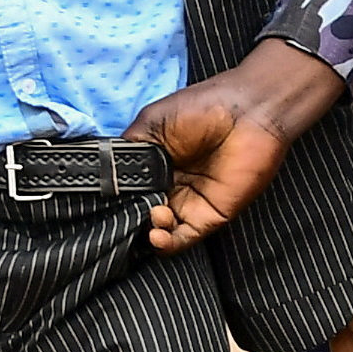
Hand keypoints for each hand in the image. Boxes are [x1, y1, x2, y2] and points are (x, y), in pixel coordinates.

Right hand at [126, 37, 347, 252]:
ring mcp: (189, 203)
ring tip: (153, 215)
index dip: (117, 200)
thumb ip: (128, 153)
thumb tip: (106, 177)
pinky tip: (157, 235)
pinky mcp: (210, 215)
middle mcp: (170, 186)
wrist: (247, 111)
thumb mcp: (151, 124)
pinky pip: (183, 239)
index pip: (129, 192)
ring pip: (160, 231)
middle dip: (131, 218)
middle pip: (140, 214)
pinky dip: (167, 244)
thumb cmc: (201, 108)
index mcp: (155, 165)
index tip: (105, 203)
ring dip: (148, 232)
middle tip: (130, 209)